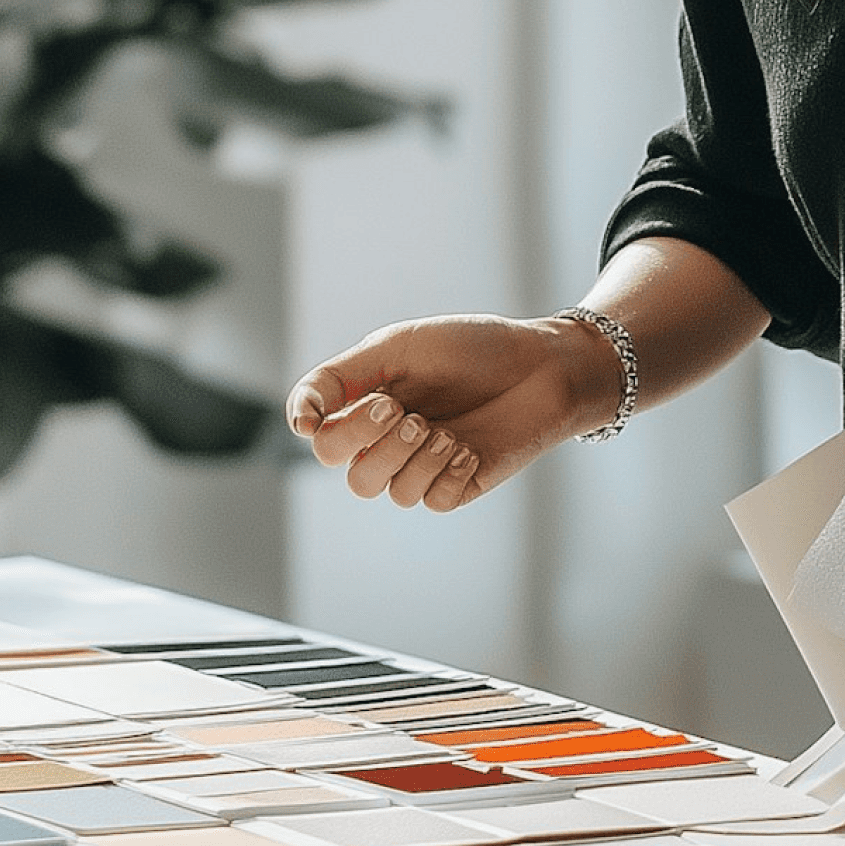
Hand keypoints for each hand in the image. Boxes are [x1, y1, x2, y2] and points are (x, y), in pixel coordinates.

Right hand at [286, 313, 615, 512]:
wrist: (543, 365)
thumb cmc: (474, 347)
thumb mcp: (402, 345)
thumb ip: (345, 375)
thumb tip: (301, 419)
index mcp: (370, 400)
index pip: (317, 427)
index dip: (306, 423)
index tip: (312, 418)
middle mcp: (389, 437)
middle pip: (343, 466)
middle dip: (367, 440)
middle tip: (404, 410)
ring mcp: (421, 464)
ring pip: (382, 489)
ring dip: (410, 457)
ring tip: (445, 431)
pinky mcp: (454, 485)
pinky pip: (426, 500)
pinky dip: (443, 473)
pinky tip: (468, 447)